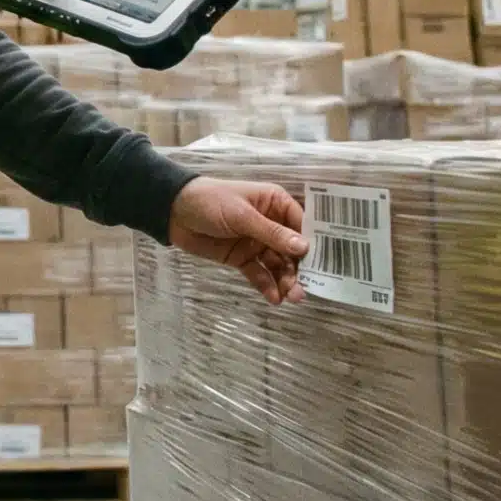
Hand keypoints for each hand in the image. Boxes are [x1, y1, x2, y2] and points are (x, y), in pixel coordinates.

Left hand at [168, 177, 309, 304]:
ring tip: (290, 297)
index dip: (314, 244)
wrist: (173, 211)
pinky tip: (273, 298)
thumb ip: (272, 233)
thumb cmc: (211, 201)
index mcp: (275, 204)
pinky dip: (266, 285)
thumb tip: (304, 247)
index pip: (302, 225)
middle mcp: (271, 224)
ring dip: (285, 281)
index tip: (327, 265)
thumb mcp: (242, 215)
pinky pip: (259, 274)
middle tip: (303, 289)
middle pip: (292, 250)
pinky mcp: (242, 258)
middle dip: (299, 269)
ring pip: (278, 265)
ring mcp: (257, 242)